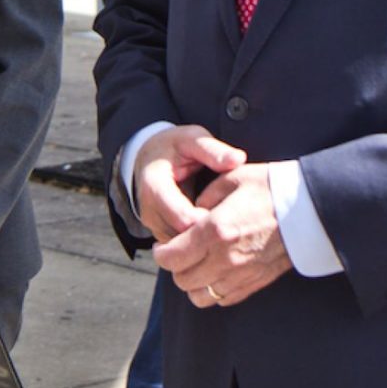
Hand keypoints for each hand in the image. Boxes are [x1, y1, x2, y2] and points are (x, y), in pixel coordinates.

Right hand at [131, 126, 247, 243]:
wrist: (149, 158)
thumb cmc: (174, 147)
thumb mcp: (191, 140)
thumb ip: (212, 150)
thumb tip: (238, 159)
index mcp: (154, 186)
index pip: (182, 217)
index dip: (209, 219)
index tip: (232, 212)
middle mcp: (149, 211)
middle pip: (182, 237)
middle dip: (209, 235)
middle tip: (236, 226)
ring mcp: (153, 225)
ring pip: (182, 247)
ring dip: (205, 242)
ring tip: (229, 229)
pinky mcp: (161, 234)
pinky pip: (181, 248)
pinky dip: (199, 243)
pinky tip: (218, 233)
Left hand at [153, 162, 291, 308]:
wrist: (310, 209)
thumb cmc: (271, 188)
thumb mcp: (231, 179)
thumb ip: (204, 198)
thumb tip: (192, 215)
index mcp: (215, 230)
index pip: (172, 257)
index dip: (160, 253)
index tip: (161, 245)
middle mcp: (225, 259)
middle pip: (182, 280)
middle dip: (174, 267)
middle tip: (177, 252)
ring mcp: (241, 275)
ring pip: (200, 296)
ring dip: (192, 282)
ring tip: (196, 263)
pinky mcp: (255, 283)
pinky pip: (223, 299)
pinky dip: (213, 289)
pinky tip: (216, 270)